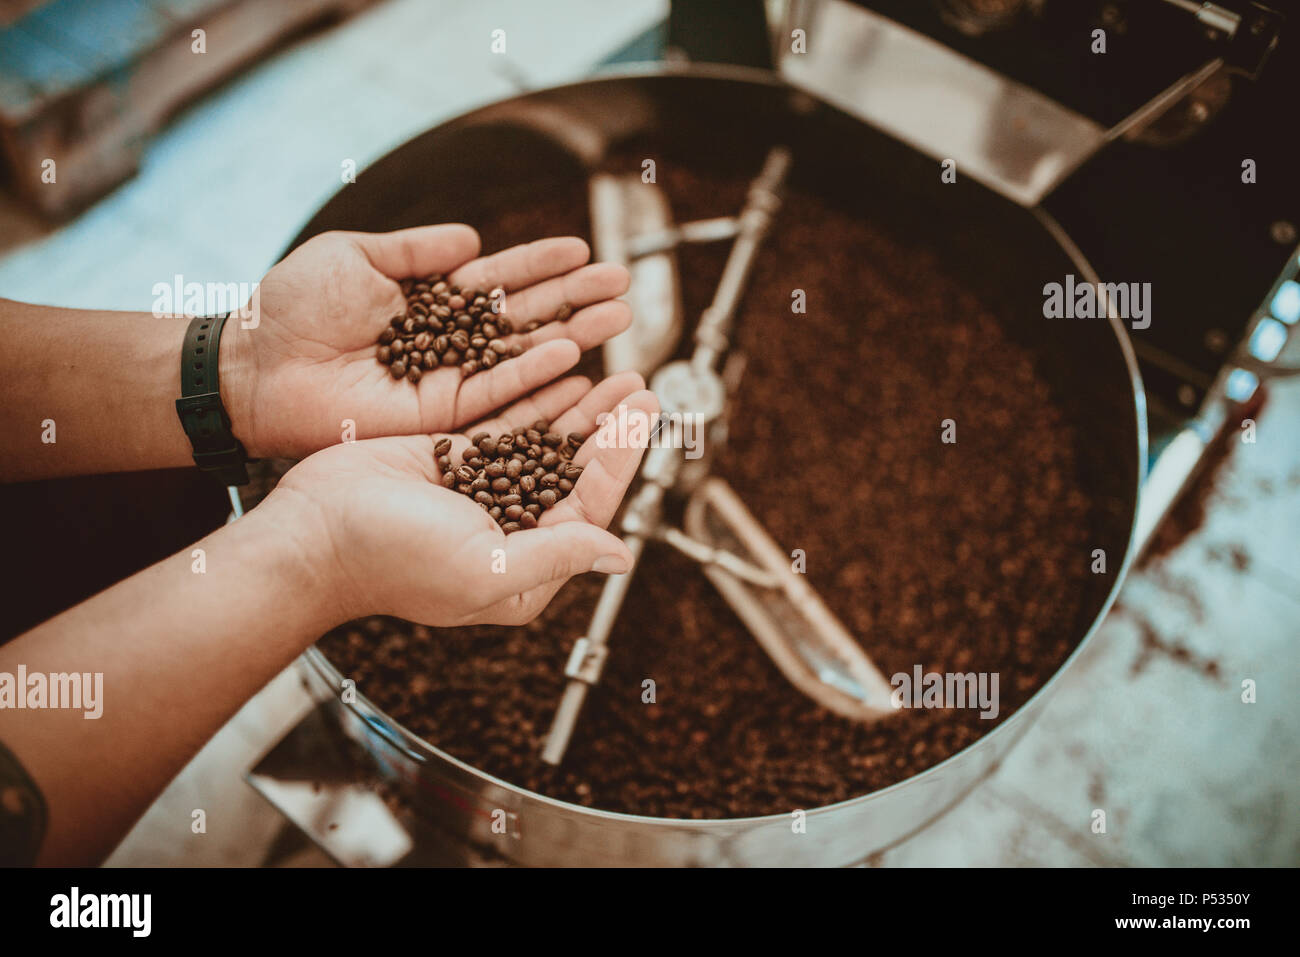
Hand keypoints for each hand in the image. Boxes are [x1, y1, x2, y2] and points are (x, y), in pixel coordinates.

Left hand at [221, 224, 631, 458]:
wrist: (255, 365)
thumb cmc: (292, 306)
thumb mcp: (355, 256)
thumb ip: (417, 251)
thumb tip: (475, 241)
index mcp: (431, 300)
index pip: (500, 280)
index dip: (542, 265)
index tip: (585, 249)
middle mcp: (449, 342)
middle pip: (525, 319)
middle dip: (575, 301)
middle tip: (624, 286)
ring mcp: (448, 380)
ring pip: (524, 358)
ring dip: (573, 337)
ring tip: (619, 319)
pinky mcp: (442, 417)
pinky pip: (498, 396)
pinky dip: (536, 376)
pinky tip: (574, 354)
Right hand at [267, 372, 657, 626]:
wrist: (313, 532)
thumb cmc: (391, 560)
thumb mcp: (484, 566)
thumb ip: (556, 556)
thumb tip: (621, 556)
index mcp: (524, 568)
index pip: (589, 508)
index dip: (620, 460)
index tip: (643, 419)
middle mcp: (509, 531)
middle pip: (574, 472)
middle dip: (609, 429)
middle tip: (640, 388)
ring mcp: (481, 492)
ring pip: (545, 444)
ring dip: (582, 410)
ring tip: (616, 377)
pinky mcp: (452, 458)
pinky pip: (507, 424)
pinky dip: (537, 400)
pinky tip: (565, 374)